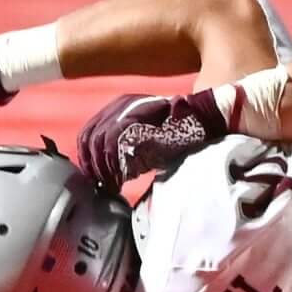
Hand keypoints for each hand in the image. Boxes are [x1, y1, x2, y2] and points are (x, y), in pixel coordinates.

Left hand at [77, 89, 228, 188]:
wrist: (204, 120)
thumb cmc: (177, 131)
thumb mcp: (145, 132)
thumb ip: (124, 142)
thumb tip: (105, 167)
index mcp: (119, 105)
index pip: (87, 132)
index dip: (87, 157)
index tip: (94, 175)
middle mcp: (120, 107)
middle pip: (90, 141)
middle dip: (94, 167)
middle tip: (103, 185)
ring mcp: (128, 115)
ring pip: (100, 147)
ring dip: (104, 170)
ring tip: (114, 186)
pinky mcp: (139, 127)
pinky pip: (116, 151)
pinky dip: (116, 169)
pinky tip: (123, 181)